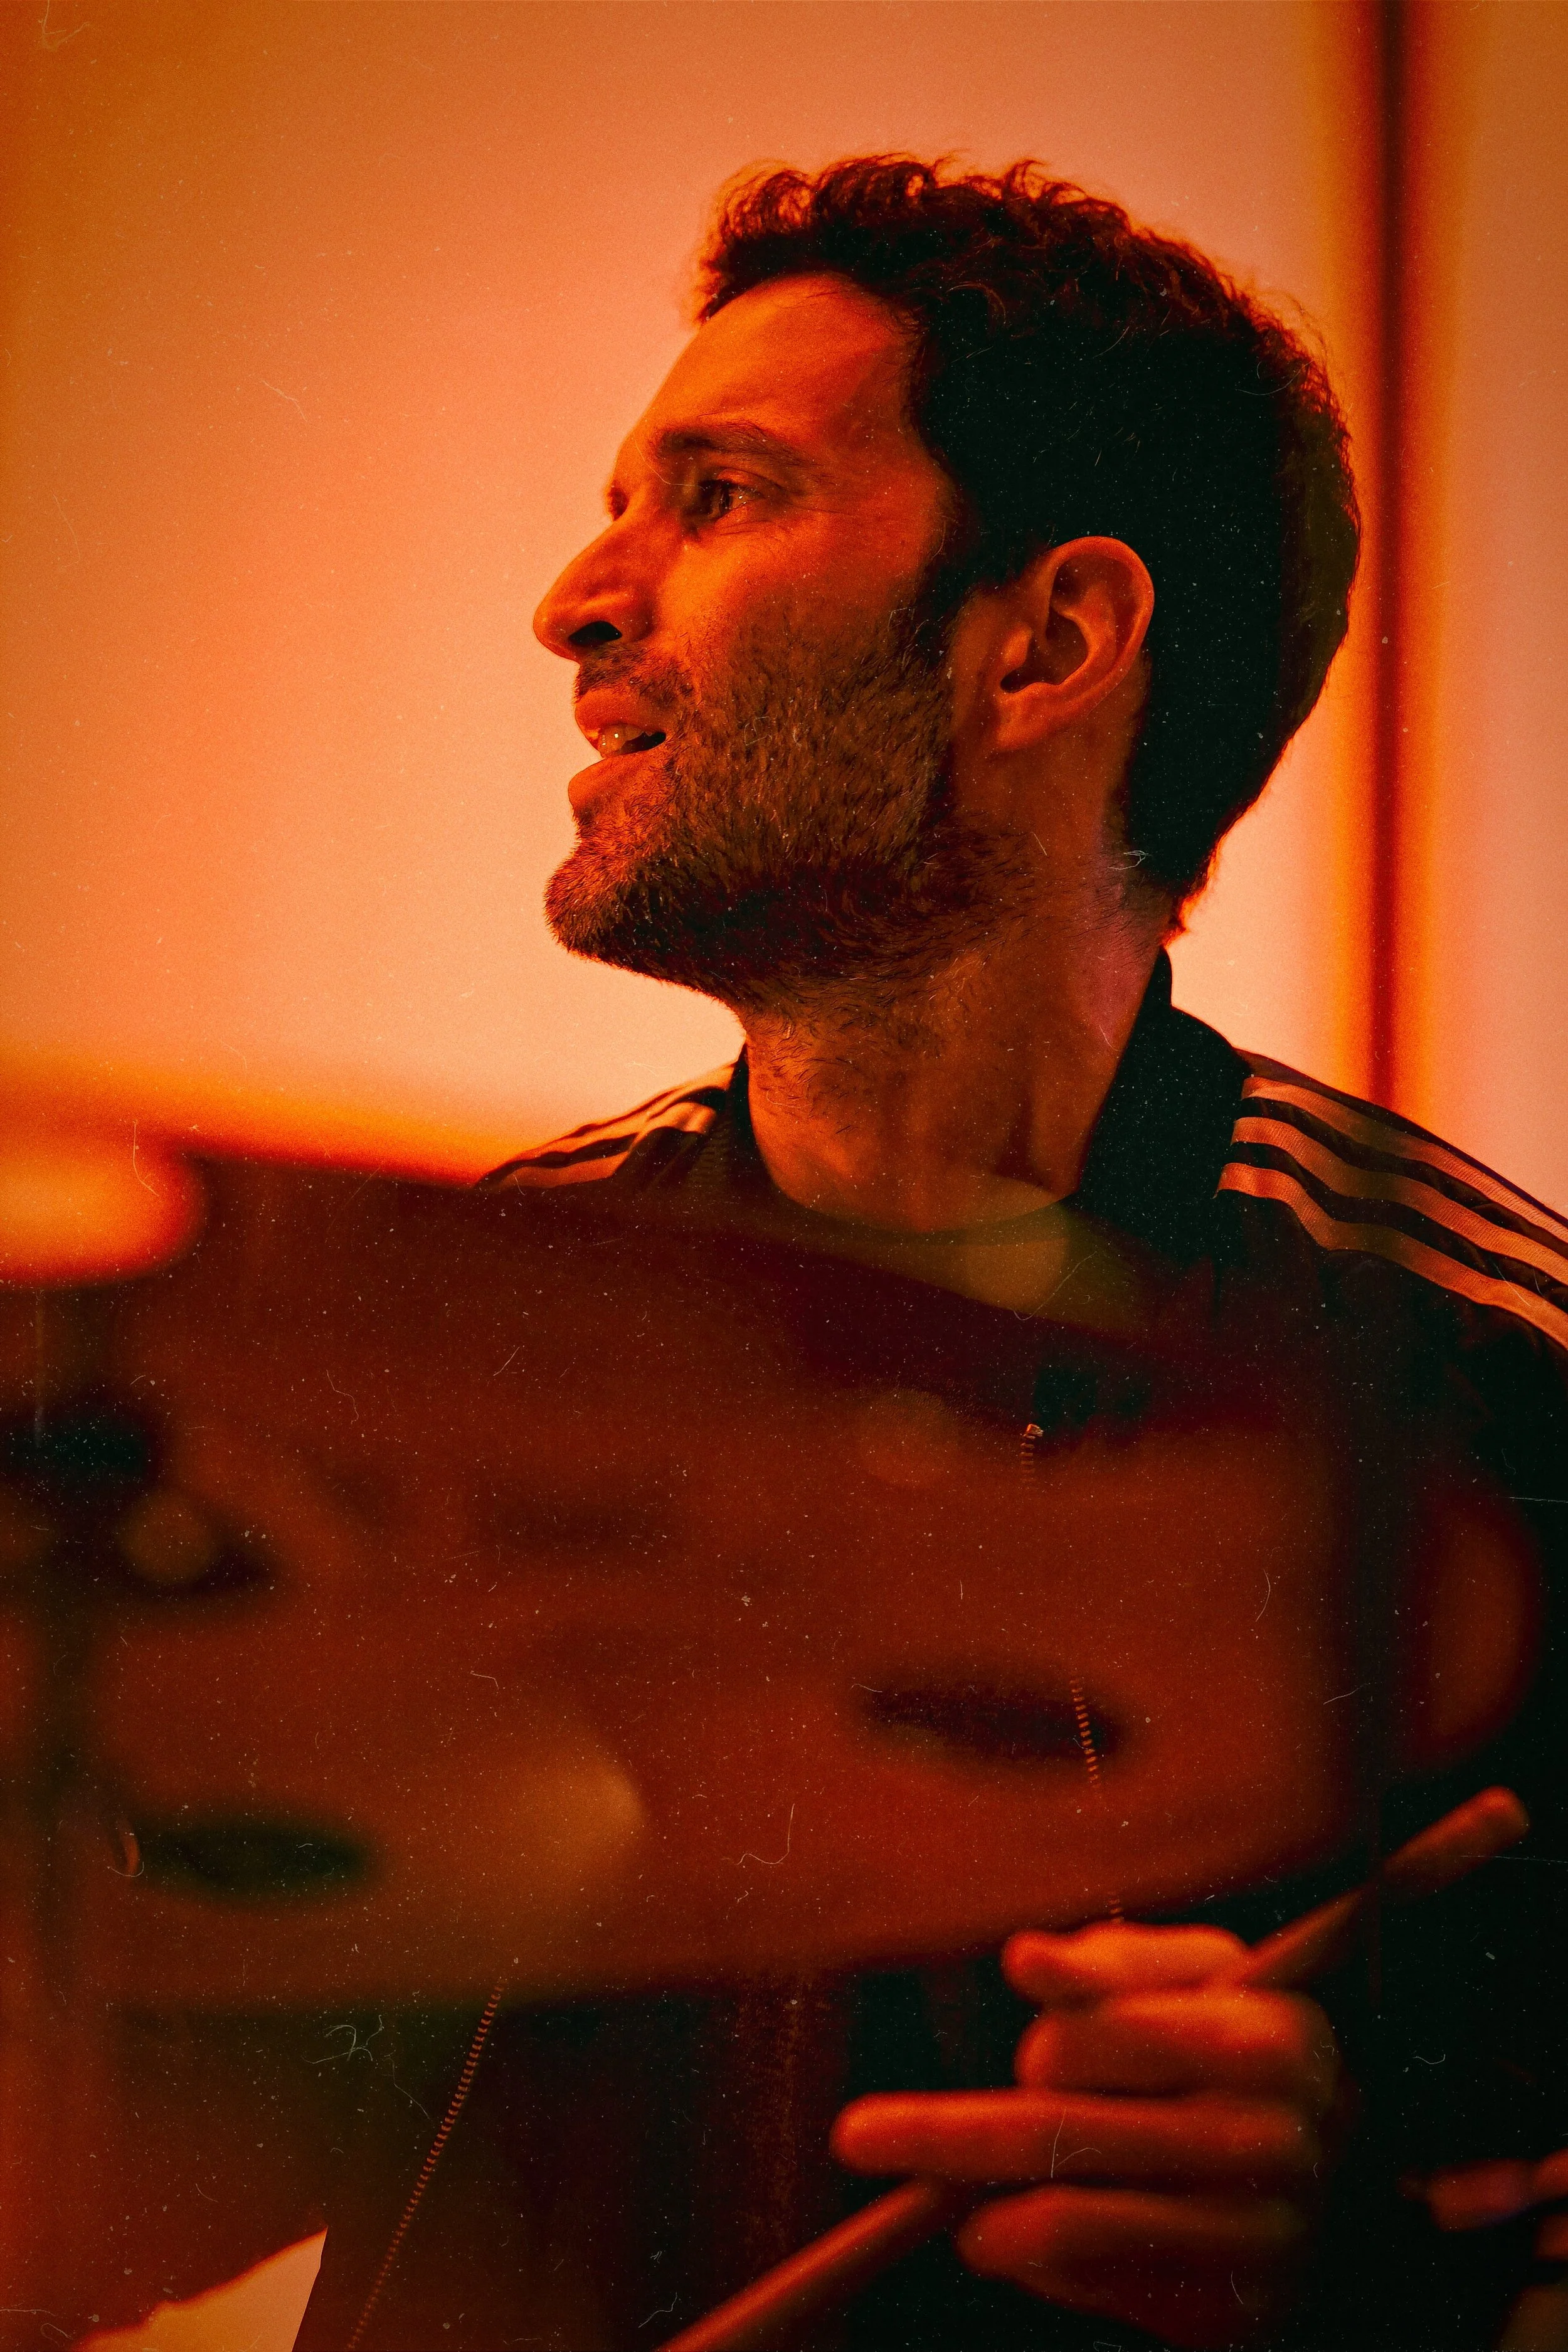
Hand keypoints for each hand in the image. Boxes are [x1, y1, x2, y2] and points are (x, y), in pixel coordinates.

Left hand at [831, 1922, 1347, 2348]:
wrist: (1358, 2172)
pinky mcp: (1236, 2310)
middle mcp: (1269, 2141)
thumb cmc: (1248, 2041)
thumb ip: (1114, 1962)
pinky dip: (1039, 2260)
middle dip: (944, 2134)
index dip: (1024, 2046)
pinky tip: (1016, 2239)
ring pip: (1068, 2217)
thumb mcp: (1203, 1973)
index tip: (942, 2057)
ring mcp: (1260, 2234)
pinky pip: (1100, 2283)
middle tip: (857, 2135)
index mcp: (1267, 2039)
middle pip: (1058, 2131)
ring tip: (959, 2216)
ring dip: (988, 2215)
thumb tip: (1023, 1960)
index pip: (1098, 2041)